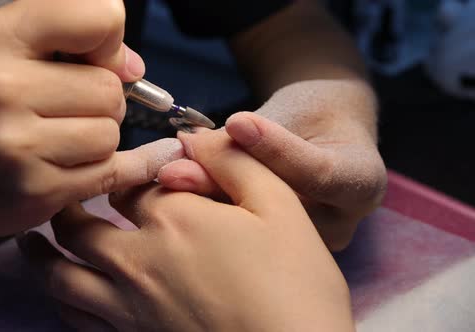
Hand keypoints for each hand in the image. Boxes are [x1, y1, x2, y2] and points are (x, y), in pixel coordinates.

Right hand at [0, 0, 182, 248]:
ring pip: (110, 134)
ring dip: (98, 140)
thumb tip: (132, 67)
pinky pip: (108, 173)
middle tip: (69, 111)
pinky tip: (85, 165)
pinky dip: (106, 170)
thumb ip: (69, 42)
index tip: (97, 59)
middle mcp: (2, 87)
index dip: (110, 42)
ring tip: (60, 141)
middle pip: (109, 89)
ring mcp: (17, 144)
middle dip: (101, 102)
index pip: (99, 19)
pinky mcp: (34, 191)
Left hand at [18, 129, 354, 331]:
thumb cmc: (295, 285)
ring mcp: (128, 308)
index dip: (125, 173)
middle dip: (66, 209)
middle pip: (79, 229)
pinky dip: (61, 303)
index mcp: (173, 219)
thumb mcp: (280, 205)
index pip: (129, 186)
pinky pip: (77, 321)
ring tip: (29, 243)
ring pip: (62, 278)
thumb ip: (235, 161)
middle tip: (60, 198)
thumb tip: (196, 136)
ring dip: (41, 257)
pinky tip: (63, 297)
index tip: (125, 172)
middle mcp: (138, 261)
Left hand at [159, 79, 386, 250]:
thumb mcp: (292, 111)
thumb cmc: (310, 115)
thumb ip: (252, 133)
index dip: (272, 148)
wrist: (324, 138)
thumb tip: (196, 144)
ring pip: (251, 236)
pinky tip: (169, 208)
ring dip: (202, 210)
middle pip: (277, 214)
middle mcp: (339, 223)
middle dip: (217, 190)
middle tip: (171, 172)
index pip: (316, 173)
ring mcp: (310, 246)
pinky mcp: (282, 257)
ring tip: (166, 184)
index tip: (234, 122)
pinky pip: (238, 244)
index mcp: (360, 182)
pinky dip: (202, 224)